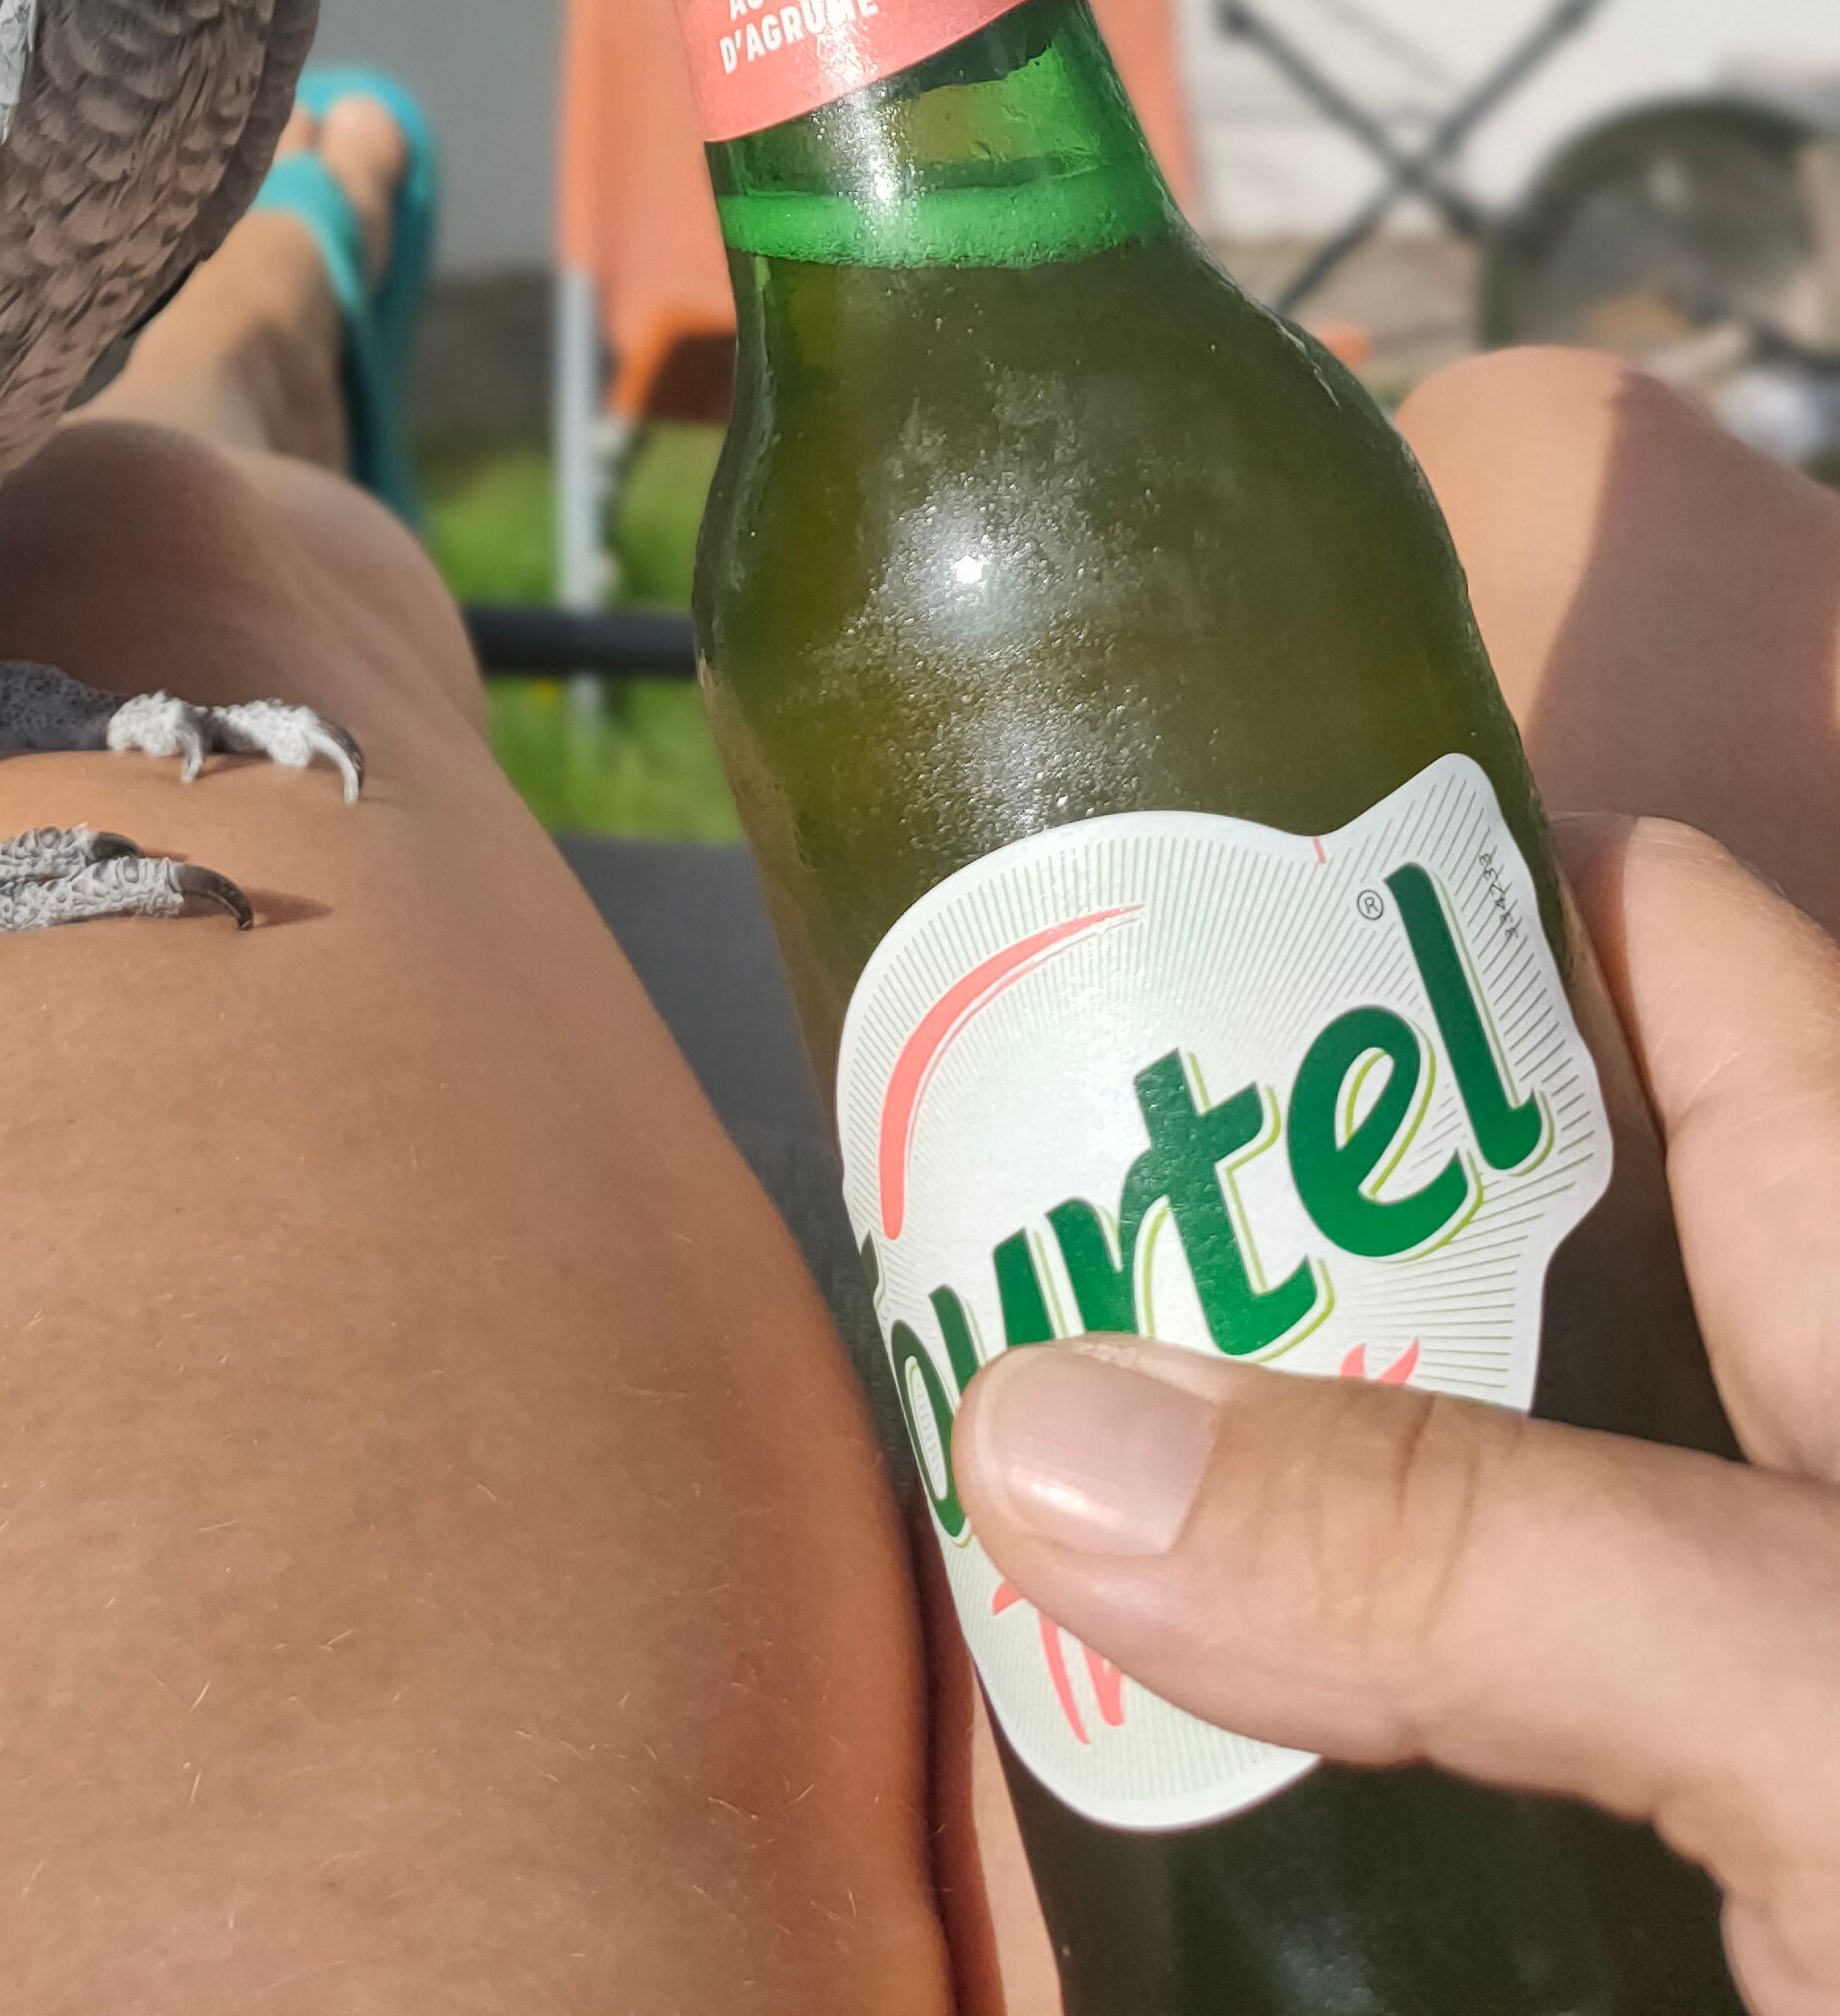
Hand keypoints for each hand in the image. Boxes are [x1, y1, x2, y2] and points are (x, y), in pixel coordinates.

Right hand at [955, 818, 1839, 2015]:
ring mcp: (1745, 1641)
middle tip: (956, 1228)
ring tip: (983, 1462)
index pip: (1630, 940)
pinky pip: (1454, 1708)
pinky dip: (1299, 1700)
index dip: (1391, 873)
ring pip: (1445, 1475)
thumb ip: (1465, 1551)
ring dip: (1234, 1477)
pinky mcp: (1706, 1833)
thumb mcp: (1835, 1704)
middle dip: (1239, 1203)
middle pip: (1484, 1210)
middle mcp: (1800, 1418)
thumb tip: (1029, 1422)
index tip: (1103, 901)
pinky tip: (1137, 1737)